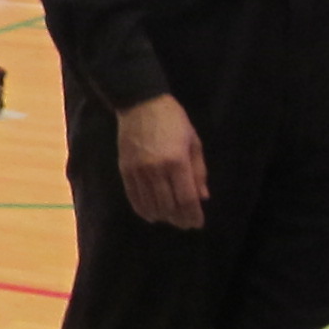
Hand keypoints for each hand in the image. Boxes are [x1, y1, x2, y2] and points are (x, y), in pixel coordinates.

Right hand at [116, 94, 208, 230]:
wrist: (140, 104)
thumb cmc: (172, 120)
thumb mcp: (193, 141)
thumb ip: (199, 171)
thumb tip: (203, 197)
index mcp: (177, 161)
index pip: (186, 199)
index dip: (193, 215)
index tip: (197, 223)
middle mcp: (157, 170)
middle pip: (169, 206)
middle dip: (179, 219)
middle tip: (186, 224)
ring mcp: (138, 171)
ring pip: (151, 205)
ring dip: (162, 216)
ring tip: (170, 219)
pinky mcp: (125, 170)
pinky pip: (133, 197)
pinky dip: (143, 210)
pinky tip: (151, 214)